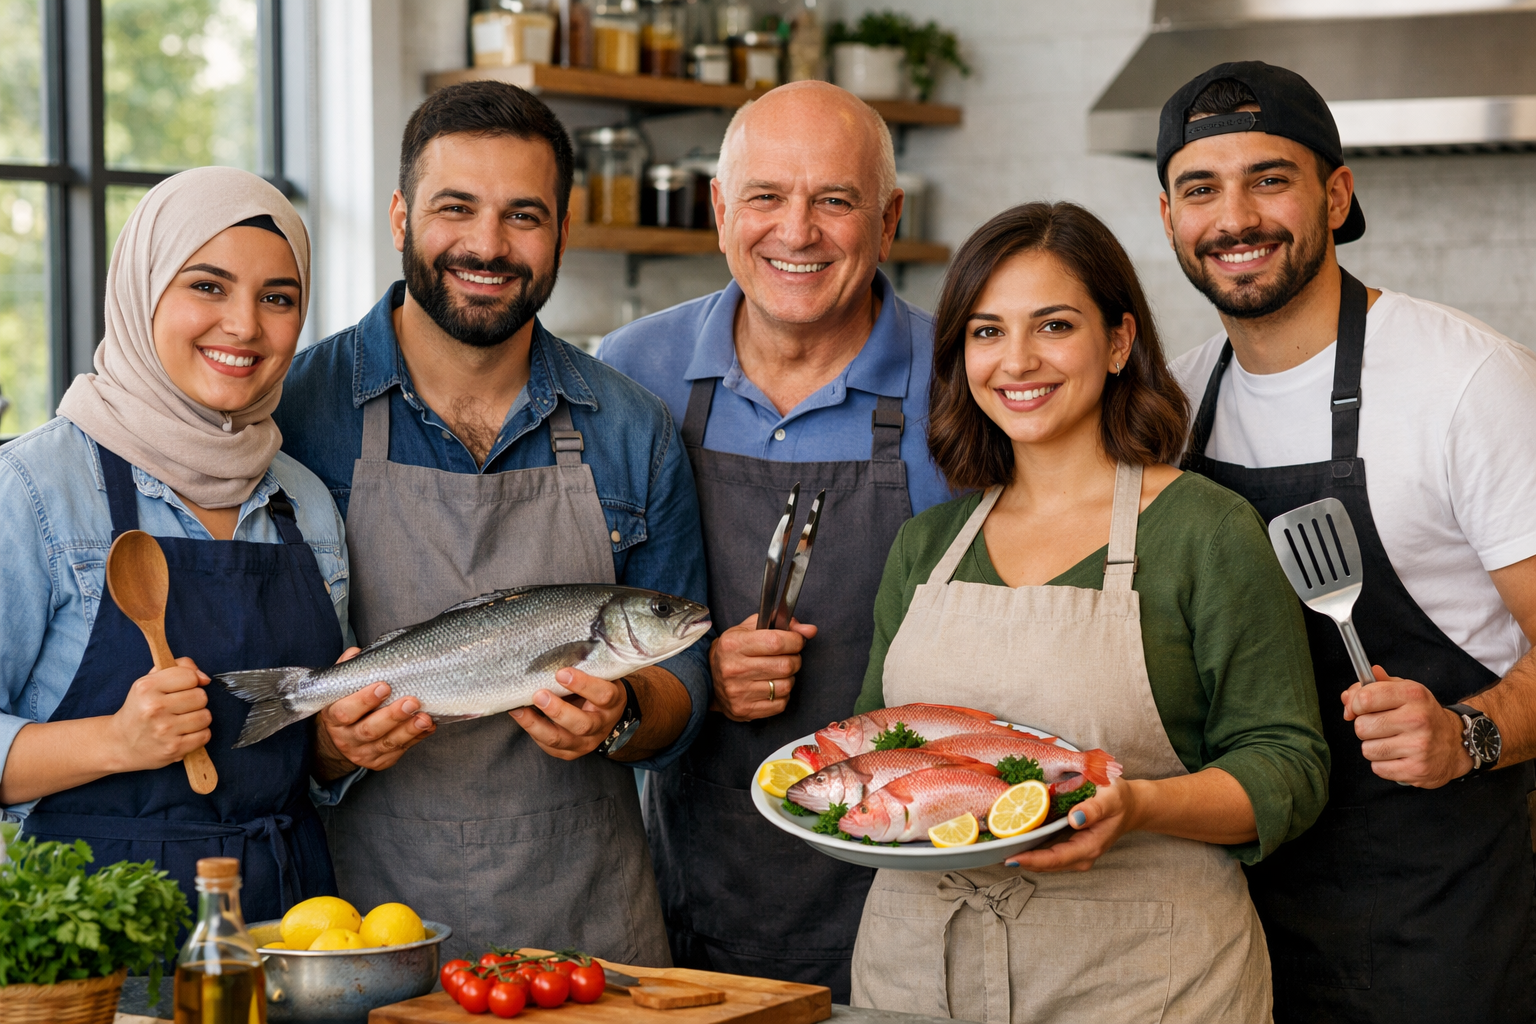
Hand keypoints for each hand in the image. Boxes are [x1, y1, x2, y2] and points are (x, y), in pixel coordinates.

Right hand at [107, 656, 211, 772]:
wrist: (121, 743)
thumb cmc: (140, 709)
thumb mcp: (150, 682)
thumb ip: (179, 668)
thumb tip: (204, 678)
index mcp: (147, 687)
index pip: (190, 676)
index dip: (190, 682)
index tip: (182, 689)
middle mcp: (154, 708)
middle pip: (201, 697)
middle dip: (195, 701)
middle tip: (180, 707)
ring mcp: (163, 730)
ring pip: (205, 716)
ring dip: (198, 718)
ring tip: (182, 721)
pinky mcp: (173, 748)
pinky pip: (205, 735)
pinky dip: (199, 734)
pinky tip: (184, 733)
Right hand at [314, 647, 434, 776]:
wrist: (342, 738)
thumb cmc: (346, 705)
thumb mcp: (341, 688)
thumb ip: (348, 670)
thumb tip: (356, 653)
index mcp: (334, 718)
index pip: (345, 712)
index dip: (364, 700)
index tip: (384, 686)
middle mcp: (346, 738)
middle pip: (369, 730)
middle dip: (392, 716)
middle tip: (411, 702)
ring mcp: (363, 753)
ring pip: (387, 743)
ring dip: (409, 730)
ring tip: (425, 718)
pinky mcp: (379, 761)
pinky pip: (400, 750)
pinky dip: (416, 738)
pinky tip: (428, 726)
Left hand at [509, 667, 625, 759]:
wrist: (605, 716)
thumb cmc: (596, 688)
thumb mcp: (599, 677)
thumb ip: (585, 667)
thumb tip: (556, 648)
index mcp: (612, 702)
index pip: (603, 695)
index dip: (584, 684)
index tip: (562, 672)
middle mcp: (601, 725)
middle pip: (582, 724)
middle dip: (558, 710)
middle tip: (539, 694)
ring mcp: (585, 742)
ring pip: (561, 740)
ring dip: (538, 725)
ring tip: (520, 709)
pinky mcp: (569, 752)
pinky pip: (549, 747)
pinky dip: (532, 731)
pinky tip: (520, 716)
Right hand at [708, 613, 817, 721]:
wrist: (709, 680)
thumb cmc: (734, 651)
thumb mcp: (750, 630)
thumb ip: (781, 624)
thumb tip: (809, 630)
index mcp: (734, 644)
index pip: (777, 642)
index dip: (795, 640)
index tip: (797, 640)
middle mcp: (734, 669)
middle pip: (785, 665)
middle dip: (795, 659)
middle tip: (789, 656)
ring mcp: (738, 692)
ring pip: (786, 686)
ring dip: (789, 678)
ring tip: (778, 673)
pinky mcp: (744, 710)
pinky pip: (780, 704)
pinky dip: (782, 695)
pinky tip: (772, 687)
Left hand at [1004, 780, 1141, 872]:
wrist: (1130, 806)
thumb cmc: (1120, 800)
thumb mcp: (1111, 798)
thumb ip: (1094, 809)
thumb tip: (1075, 819)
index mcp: (1089, 847)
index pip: (1056, 858)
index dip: (1033, 860)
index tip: (1011, 857)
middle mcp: (1080, 856)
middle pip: (1046, 864)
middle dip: (1021, 859)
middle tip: (993, 851)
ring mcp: (1074, 853)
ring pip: (1044, 861)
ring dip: (1023, 855)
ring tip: (997, 847)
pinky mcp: (1069, 847)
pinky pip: (1046, 852)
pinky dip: (1030, 848)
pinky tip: (1013, 839)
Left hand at [1342, 665, 1471, 787]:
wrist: (1455, 743)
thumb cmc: (1421, 715)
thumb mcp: (1403, 692)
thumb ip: (1372, 687)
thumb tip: (1347, 697)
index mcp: (1412, 694)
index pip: (1364, 698)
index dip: (1355, 705)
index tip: (1360, 709)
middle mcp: (1418, 718)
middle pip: (1361, 727)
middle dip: (1365, 728)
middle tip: (1382, 728)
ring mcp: (1419, 746)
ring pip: (1367, 749)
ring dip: (1374, 747)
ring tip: (1393, 742)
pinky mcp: (1418, 769)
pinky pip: (1378, 768)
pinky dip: (1383, 764)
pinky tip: (1398, 756)